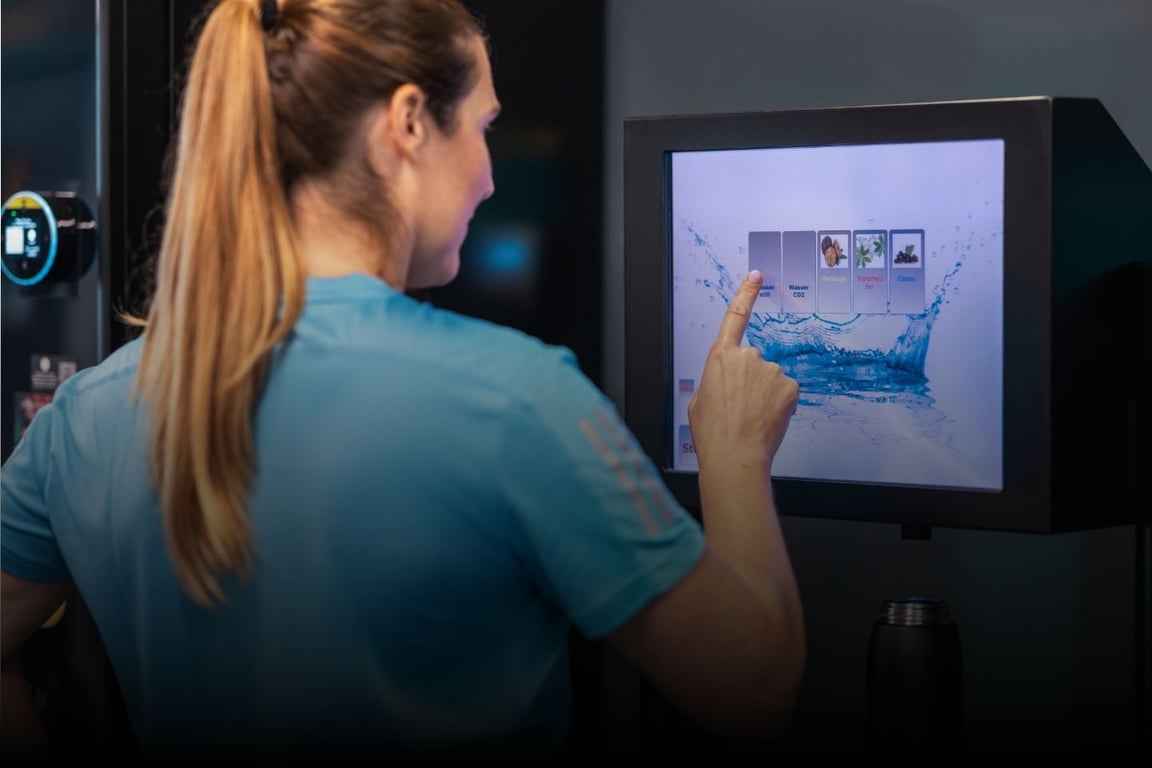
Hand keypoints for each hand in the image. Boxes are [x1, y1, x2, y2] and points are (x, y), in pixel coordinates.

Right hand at [688, 270, 797, 469]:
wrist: (734, 455)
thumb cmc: (713, 433)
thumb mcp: (700, 400)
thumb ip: (715, 380)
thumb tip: (727, 382)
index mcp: (720, 357)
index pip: (735, 315)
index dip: (746, 293)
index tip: (755, 277)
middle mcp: (747, 357)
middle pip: (753, 363)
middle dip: (750, 382)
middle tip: (739, 408)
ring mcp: (771, 370)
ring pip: (770, 380)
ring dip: (764, 396)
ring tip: (750, 418)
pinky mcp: (789, 386)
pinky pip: (785, 392)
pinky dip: (778, 405)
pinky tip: (766, 420)